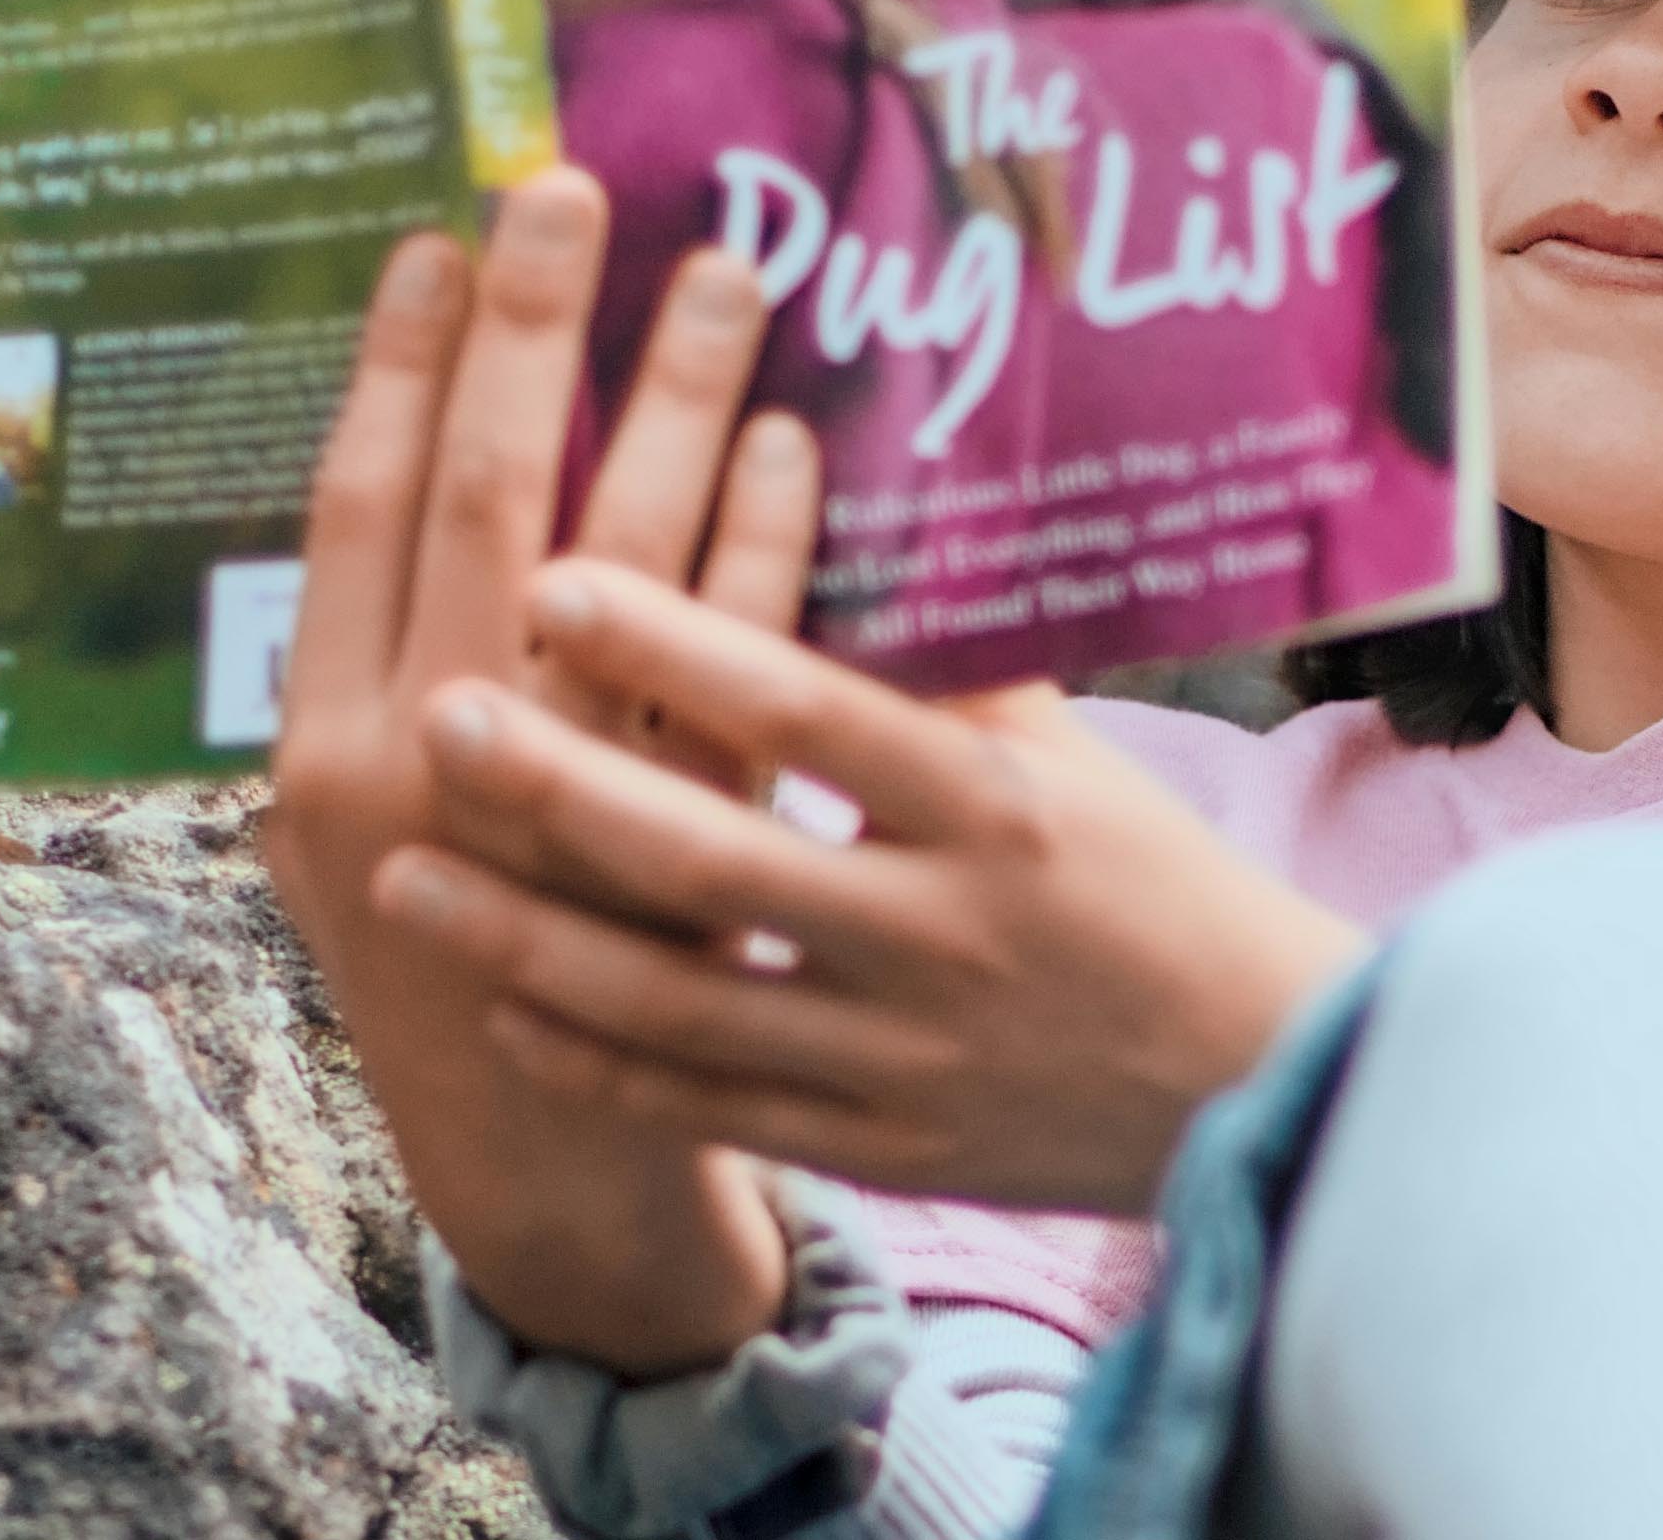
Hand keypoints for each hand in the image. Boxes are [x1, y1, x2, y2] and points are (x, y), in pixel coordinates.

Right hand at [260, 171, 806, 1375]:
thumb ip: (399, 669)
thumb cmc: (467, 942)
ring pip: (615, 563)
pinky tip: (799, 440)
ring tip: (722, 273)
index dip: (393, 368)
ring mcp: (563, 809)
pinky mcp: (694, 843)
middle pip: (479, 501)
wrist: (549, 1145)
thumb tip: (450, 459)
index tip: (436, 237)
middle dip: (526, 336)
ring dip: (666, 404)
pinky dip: (766, 544)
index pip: (351, 513)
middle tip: (572, 191)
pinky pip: (737, 666)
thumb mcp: (376, 820)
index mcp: (322, 746)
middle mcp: (426, 767)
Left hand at [372, 560, 1373, 1217]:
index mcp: (999, 808)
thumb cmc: (1155, 882)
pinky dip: (601, 1059)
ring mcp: (903, 1051)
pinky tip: (508, 1005)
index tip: (556, 576)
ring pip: (683, 1001)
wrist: (1259, 1077)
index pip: (813, 713)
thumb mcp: (1079, 758)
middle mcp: (943, 930)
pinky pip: (712, 1103)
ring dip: (530, 941)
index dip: (680, 644)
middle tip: (436, 721)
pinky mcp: (883, 1145)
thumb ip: (952, 662)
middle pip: (718, 860)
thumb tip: (837, 516)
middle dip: (562, 791)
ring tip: (404, 878)